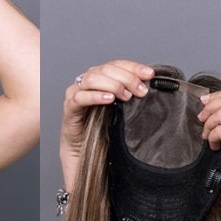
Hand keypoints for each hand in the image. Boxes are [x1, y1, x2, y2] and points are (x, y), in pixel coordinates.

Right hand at [60, 59, 153, 189]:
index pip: (117, 65)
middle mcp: (86, 83)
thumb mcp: (122, 112)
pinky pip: (80, 97)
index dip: (134, 67)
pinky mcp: (69, 109)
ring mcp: (76, 94)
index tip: (150, 74)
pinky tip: (109, 99)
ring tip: (126, 96)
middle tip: (141, 91)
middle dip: (127, 77)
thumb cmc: (102, 132)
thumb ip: (131, 97)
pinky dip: (95, 96)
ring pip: (92, 78)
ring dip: (113, 84)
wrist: (84, 155)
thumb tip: (151, 89)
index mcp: (100, 79)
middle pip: (106, 69)